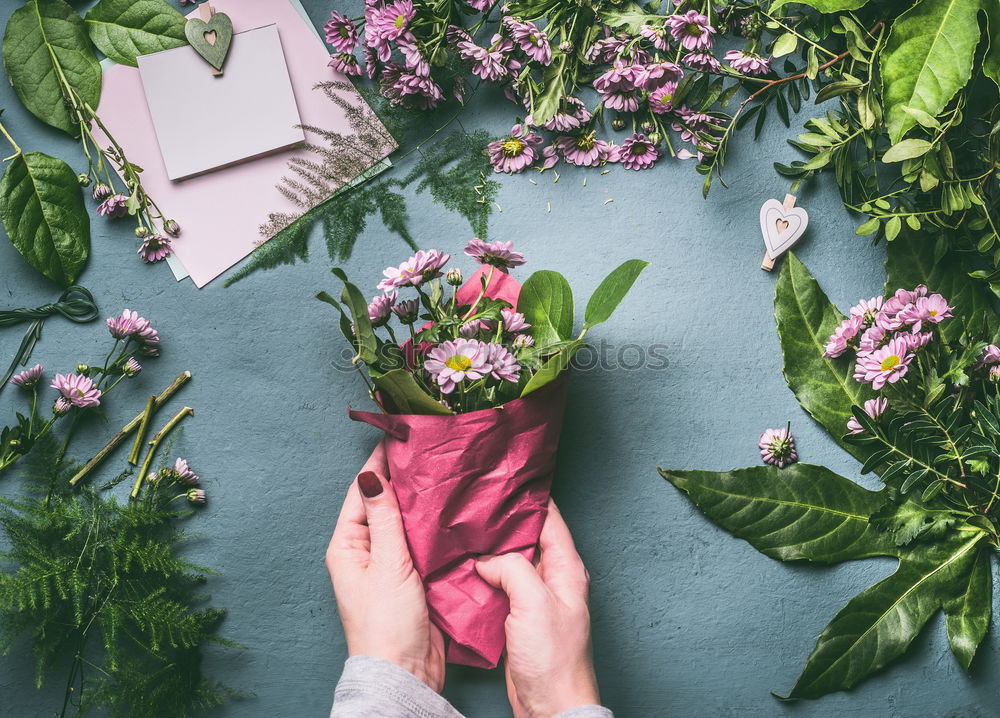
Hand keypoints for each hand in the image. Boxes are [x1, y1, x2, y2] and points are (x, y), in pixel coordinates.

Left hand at [326, 442, 445, 690]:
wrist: (406, 673)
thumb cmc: (387, 623)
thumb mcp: (387, 563)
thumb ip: (384, 517)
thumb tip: (370, 473)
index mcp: (348, 545)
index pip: (362, 491)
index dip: (380, 463)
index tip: (400, 434)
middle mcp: (366, 551)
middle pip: (386, 504)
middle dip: (405, 479)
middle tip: (431, 449)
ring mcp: (391, 565)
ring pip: (407, 522)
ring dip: (423, 502)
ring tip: (445, 473)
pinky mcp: (414, 577)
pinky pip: (423, 543)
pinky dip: (435, 527)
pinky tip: (453, 512)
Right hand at [475, 500, 599, 717]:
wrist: (550, 707)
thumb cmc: (553, 659)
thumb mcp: (535, 603)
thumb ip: (512, 568)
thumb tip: (486, 558)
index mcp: (567, 568)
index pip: (548, 517)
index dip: (526, 496)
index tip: (500, 478)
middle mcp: (553, 577)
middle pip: (526, 535)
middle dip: (501, 519)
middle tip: (472, 501)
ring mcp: (535, 597)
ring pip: (510, 559)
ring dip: (490, 547)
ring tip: (464, 528)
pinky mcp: (518, 615)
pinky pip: (500, 583)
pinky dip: (483, 573)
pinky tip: (464, 567)